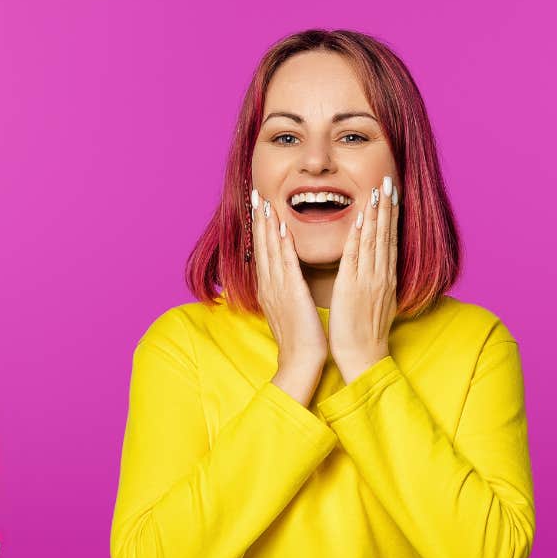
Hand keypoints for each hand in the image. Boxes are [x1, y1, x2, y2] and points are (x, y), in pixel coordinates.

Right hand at [250, 188, 327, 404]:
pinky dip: (282, 243)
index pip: (264, 252)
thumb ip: (287, 292)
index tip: (260, 207)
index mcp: (270, 289)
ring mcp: (277, 289)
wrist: (300, 363)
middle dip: (259, 219)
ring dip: (267, 224)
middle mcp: (269, 285)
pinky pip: (285, 263)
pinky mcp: (290, 294)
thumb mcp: (290, 310)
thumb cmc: (301, 340)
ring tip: (264, 201)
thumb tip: (289, 279)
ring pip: (270, 250)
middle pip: (262, 246)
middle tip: (256, 194)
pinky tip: (281, 226)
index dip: (261, 228)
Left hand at [329, 175, 399, 383]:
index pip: (390, 240)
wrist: (364, 358)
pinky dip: (361, 236)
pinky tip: (363, 218)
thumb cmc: (366, 334)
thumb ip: (377, 283)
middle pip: (386, 234)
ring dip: (378, 213)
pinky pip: (358, 256)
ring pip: (375, 240)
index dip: (391, 216)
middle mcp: (381, 275)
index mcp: (386, 278)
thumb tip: (377, 270)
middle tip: (389, 181)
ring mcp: (370, 280)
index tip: (392, 194)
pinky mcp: (354, 287)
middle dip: (388, 206)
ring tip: (380, 189)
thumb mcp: (376, 303)